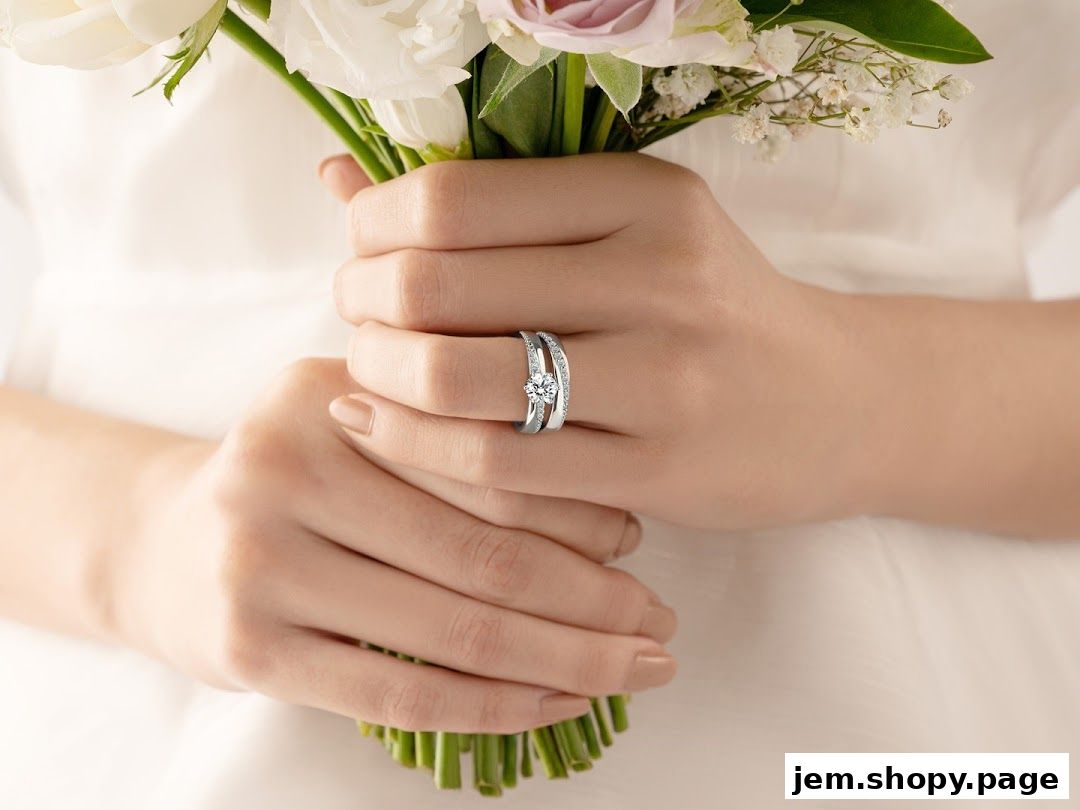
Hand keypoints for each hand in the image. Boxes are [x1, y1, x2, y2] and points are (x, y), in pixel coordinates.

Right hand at [109, 359, 675, 732]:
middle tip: (660, 624)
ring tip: (632, 668)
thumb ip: (458, 441)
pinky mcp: (249, 648)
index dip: (579, 509)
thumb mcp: (358, 422)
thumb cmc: (298, 480)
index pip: (487, 460)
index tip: (640, 543)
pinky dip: (493, 706)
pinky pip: (398, 695)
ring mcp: (260, 562)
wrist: (166, 542)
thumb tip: (614, 510)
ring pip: (452, 629)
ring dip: (564, 659)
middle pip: (481, 551)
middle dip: (592, 599)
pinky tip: (556, 704)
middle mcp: (286, 467)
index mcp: (331, 393)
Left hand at [324, 153, 875, 530]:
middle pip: (439, 286)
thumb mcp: (627, 229)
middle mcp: (658, 278)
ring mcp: (663, 382)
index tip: (363, 252)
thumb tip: (337, 177)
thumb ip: (489, 207)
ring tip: (370, 373)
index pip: (452, 199)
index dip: (372, 228)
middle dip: (363, 305)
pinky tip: (386, 429)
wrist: (838, 403)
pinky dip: (415, 447)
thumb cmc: (711, 310)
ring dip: (379, 377)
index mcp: (643, 197)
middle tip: (359, 317)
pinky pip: (495, 466)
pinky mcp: (658, 472)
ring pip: (456, 380)